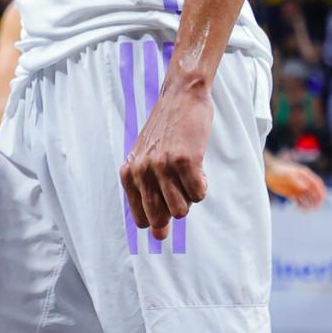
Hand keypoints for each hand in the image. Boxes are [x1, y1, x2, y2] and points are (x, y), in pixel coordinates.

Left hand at [120, 81, 211, 240]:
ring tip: (188, 172)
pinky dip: (203, 184)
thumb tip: (159, 237)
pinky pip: (199, 194)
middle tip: (179, 180)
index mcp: (128, 174)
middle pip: (163, 218)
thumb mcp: (148, 162)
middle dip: (177, 205)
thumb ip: (150, 198)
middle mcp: (141, 172)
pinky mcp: (184, 160)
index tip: (168, 193)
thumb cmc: (167, 131)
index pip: (143, 220)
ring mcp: (162, 166)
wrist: (182, 96)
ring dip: (190, 195)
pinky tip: (197, 164)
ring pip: (181, 210)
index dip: (161, 213)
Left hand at [266, 157, 326, 209]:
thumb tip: (305, 187)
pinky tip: (299, 209)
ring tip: (305, 210)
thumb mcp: (287, 175)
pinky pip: (300, 202)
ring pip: (308, 198)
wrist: (267, 172)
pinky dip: (302, 206)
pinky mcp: (292, 194)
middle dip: (316, 201)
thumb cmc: (278, 170)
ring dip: (309, 205)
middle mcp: (303, 182)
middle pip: (315, 193)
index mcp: (305, 175)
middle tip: (314, 208)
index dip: (321, 191)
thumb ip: (296, 181)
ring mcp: (298, 188)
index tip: (322, 199)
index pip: (317, 184)